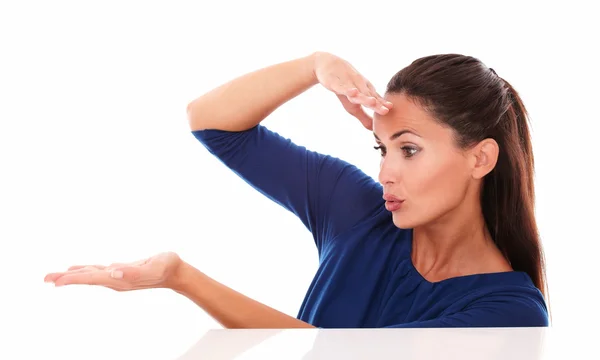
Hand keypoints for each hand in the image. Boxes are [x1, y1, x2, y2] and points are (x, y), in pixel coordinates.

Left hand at [44, 252, 182, 290]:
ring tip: (56, 277)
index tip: (56, 281)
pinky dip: (86, 272)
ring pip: (91, 276)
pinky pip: (99, 272)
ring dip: (73, 276)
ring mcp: (118, 278)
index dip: (73, 279)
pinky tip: (79, 270)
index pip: (92, 279)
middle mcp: (116, 280)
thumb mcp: (154, 266)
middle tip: (45, 278)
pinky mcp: (121, 273)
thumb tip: (113, 271)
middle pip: (87, 279)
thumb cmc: (167, 267)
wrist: (176, 273)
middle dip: (66, 279)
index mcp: (120, 279)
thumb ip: (134, 270)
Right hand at [313, 52, 392, 129]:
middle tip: (386, 110)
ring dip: (364, 97)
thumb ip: (364, 117)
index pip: (375, 100)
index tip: (390, 111)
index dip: (382, 106)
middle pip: (369, 97)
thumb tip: (373, 130)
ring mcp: (348, 84)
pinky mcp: (336, 83)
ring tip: (373, 102)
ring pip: (357, 92)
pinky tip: (352, 92)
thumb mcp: (354, 104)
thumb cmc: (345, 87)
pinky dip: (347, 90)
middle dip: (377, 104)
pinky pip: (342, 87)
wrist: (327, 65)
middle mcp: (359, 87)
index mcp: (365, 92)